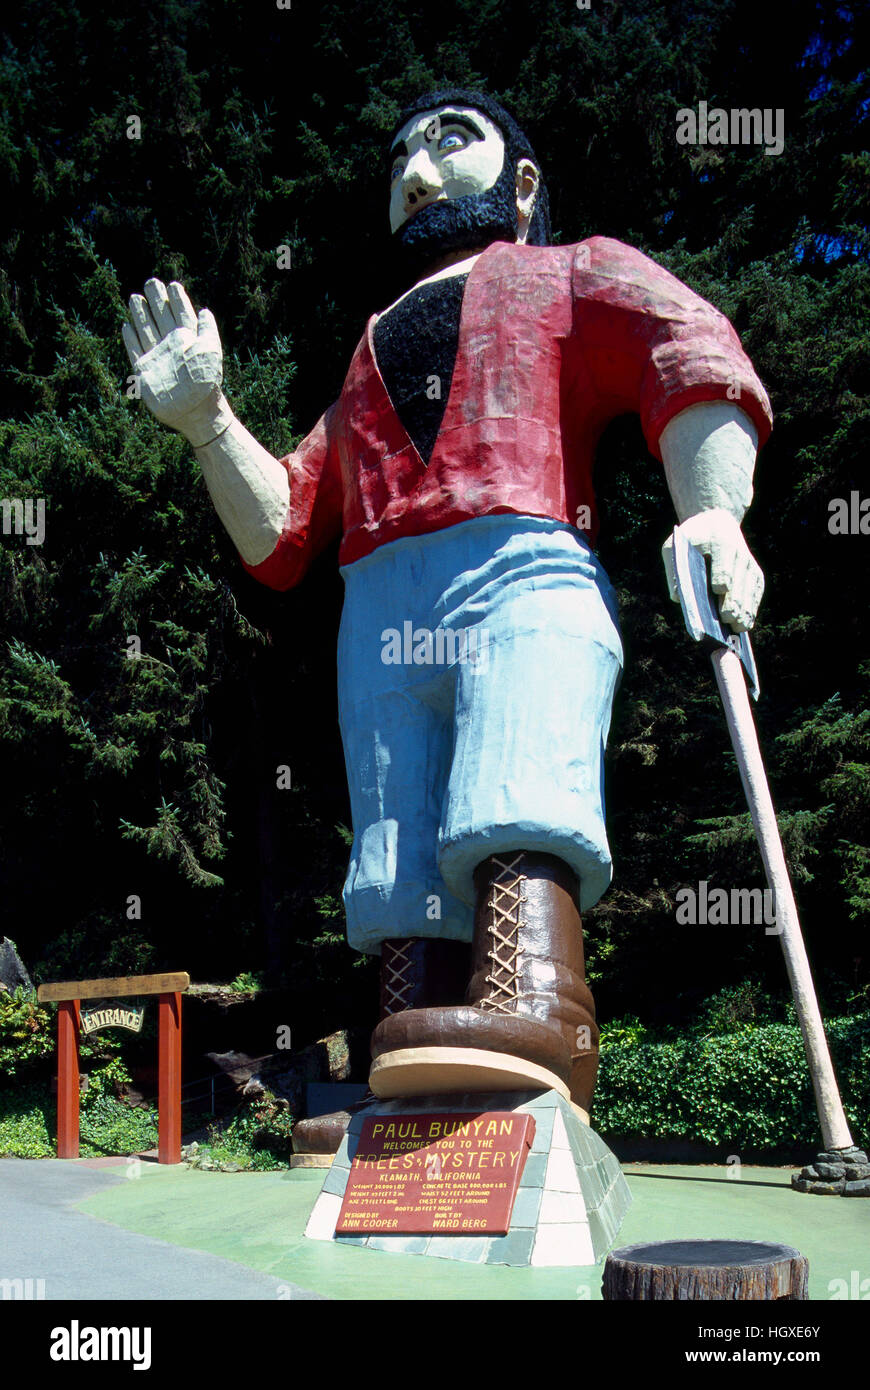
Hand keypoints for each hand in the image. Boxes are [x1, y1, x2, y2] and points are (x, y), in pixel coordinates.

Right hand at [122, 279, 229, 445]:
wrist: (195, 411)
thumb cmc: (207, 381)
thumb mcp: (210, 351)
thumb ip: (207, 329)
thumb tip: (205, 310)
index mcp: (189, 340)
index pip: (182, 314)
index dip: (177, 300)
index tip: (172, 284)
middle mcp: (172, 347)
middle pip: (161, 318)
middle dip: (156, 300)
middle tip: (150, 282)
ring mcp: (158, 358)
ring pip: (146, 330)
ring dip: (141, 314)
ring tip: (135, 296)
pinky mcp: (145, 371)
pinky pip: (135, 350)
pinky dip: (130, 339)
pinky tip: (126, 326)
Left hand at [662, 508, 763, 632]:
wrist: (716, 522)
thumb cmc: (691, 538)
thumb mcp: (675, 546)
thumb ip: (674, 570)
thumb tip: (679, 598)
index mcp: (721, 544)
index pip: (723, 565)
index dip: (722, 580)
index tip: (719, 591)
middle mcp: (740, 554)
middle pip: (738, 583)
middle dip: (732, 601)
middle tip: (727, 618)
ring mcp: (750, 564)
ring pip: (750, 592)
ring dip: (744, 610)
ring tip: (737, 628)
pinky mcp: (756, 573)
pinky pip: (756, 594)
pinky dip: (751, 608)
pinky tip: (744, 623)